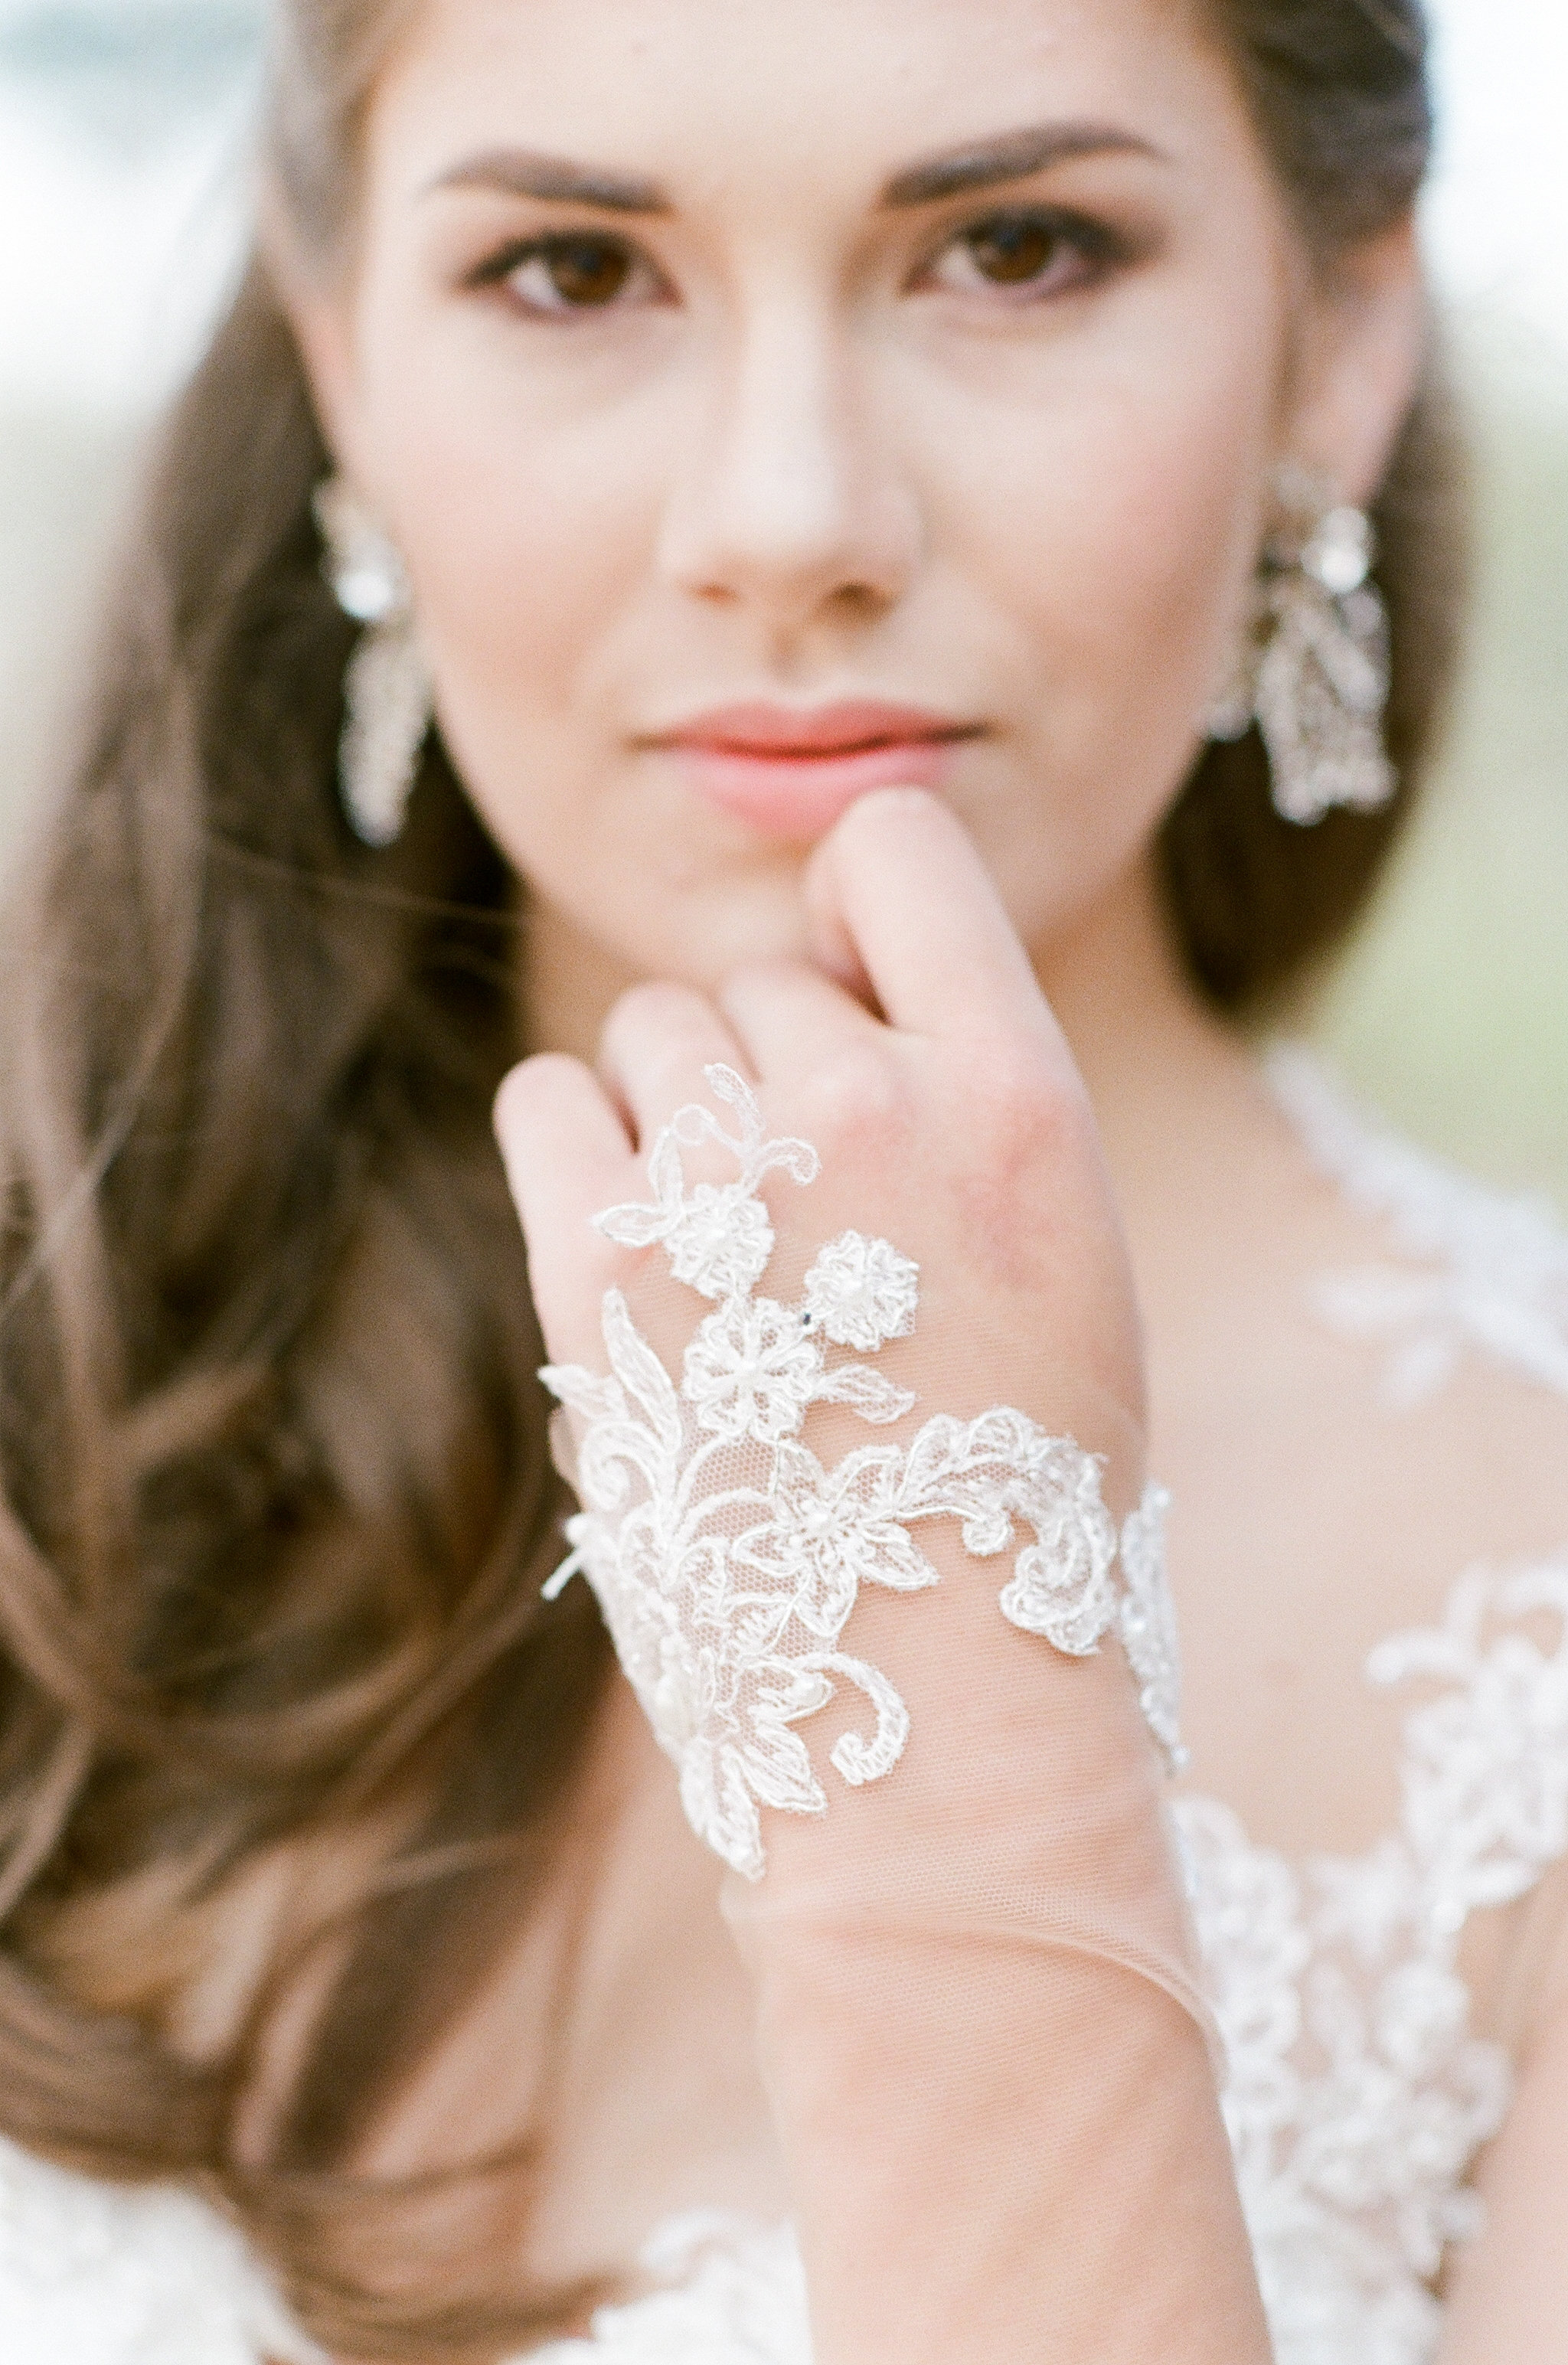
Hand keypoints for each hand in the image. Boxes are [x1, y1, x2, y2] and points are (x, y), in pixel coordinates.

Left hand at [495, 791, 1265, 2363]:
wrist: (925, 1702)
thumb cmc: (1009, 1483)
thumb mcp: (1064, 1256)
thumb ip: (961, 1091)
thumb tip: (817, 968)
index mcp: (1019, 1098)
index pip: (897, 847)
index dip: (863, 906)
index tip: (863, 1001)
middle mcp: (868, 1108)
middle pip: (762, 971)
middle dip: (778, 1068)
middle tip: (817, 1227)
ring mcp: (725, 1185)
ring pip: (657, 1029)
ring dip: (684, 1115)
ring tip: (742, 1264)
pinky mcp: (599, 1262)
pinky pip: (549, 1095)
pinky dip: (582, 1152)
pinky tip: (644, 1254)